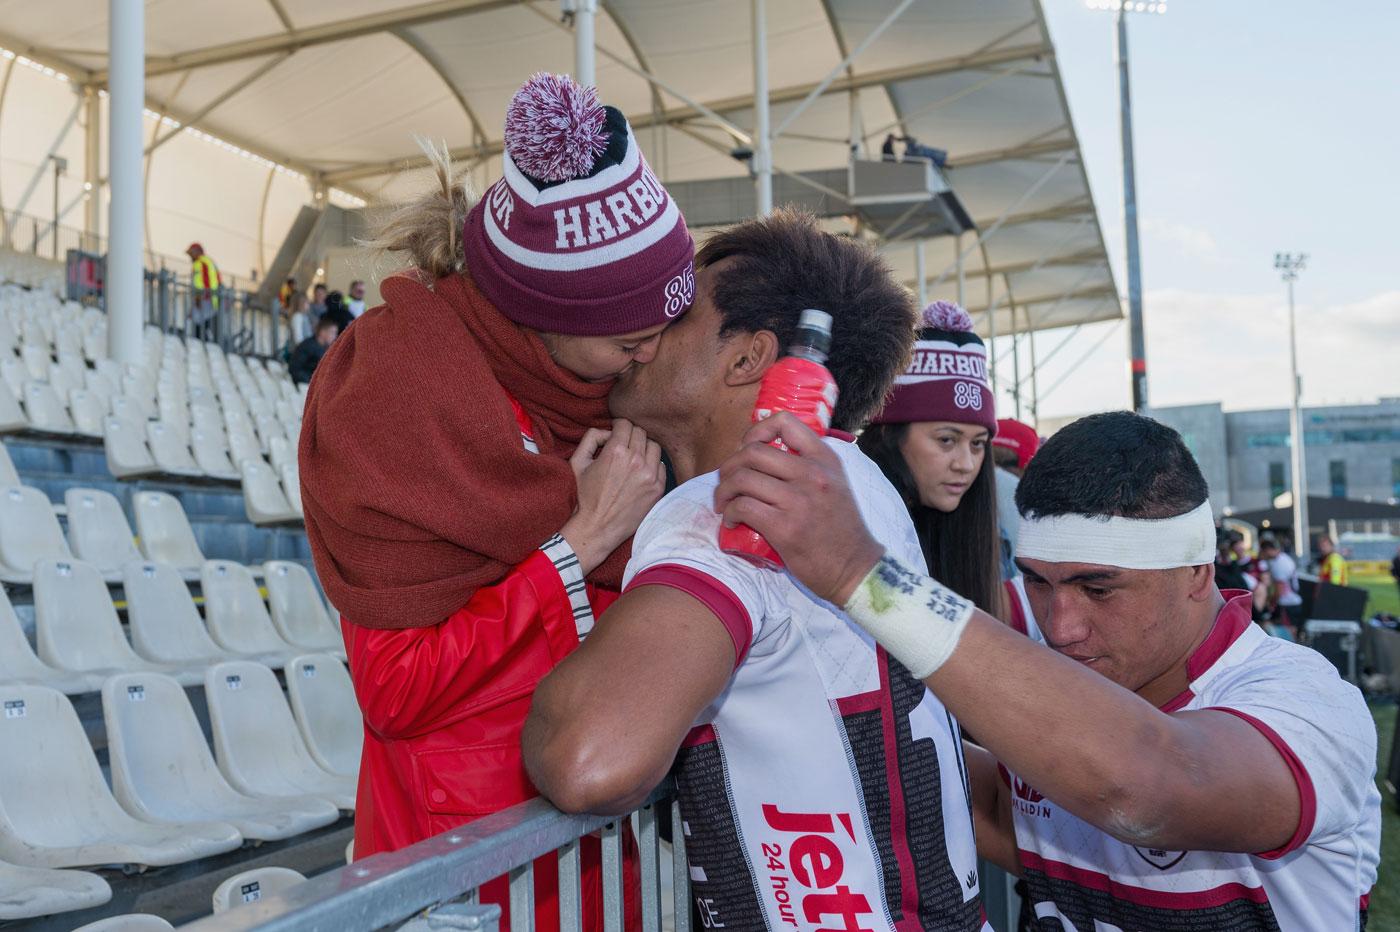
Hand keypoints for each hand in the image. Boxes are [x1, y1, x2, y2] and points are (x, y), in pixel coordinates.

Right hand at [562, 419, 665, 573]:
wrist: (596, 528)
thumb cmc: (584, 496)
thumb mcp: (578, 462)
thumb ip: (590, 437)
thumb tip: (607, 430)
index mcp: (615, 451)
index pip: (625, 423)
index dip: (619, 425)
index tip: (616, 432)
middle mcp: (635, 460)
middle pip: (641, 432)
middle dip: (630, 435)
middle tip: (623, 445)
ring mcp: (649, 475)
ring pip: (654, 446)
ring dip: (644, 448)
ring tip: (634, 458)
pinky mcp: (658, 489)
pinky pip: (662, 466)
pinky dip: (652, 465)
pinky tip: (641, 473)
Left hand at [714, 412, 883, 604]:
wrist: (855, 568)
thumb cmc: (841, 529)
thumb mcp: (835, 484)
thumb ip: (809, 466)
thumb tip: (767, 454)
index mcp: (825, 460)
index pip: (785, 422)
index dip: (756, 431)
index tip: (747, 450)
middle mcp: (812, 474)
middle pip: (753, 452)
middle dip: (730, 466)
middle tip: (727, 483)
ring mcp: (798, 500)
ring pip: (743, 478)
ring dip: (724, 491)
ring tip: (724, 504)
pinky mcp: (785, 527)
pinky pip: (743, 507)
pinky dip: (729, 513)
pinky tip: (731, 521)